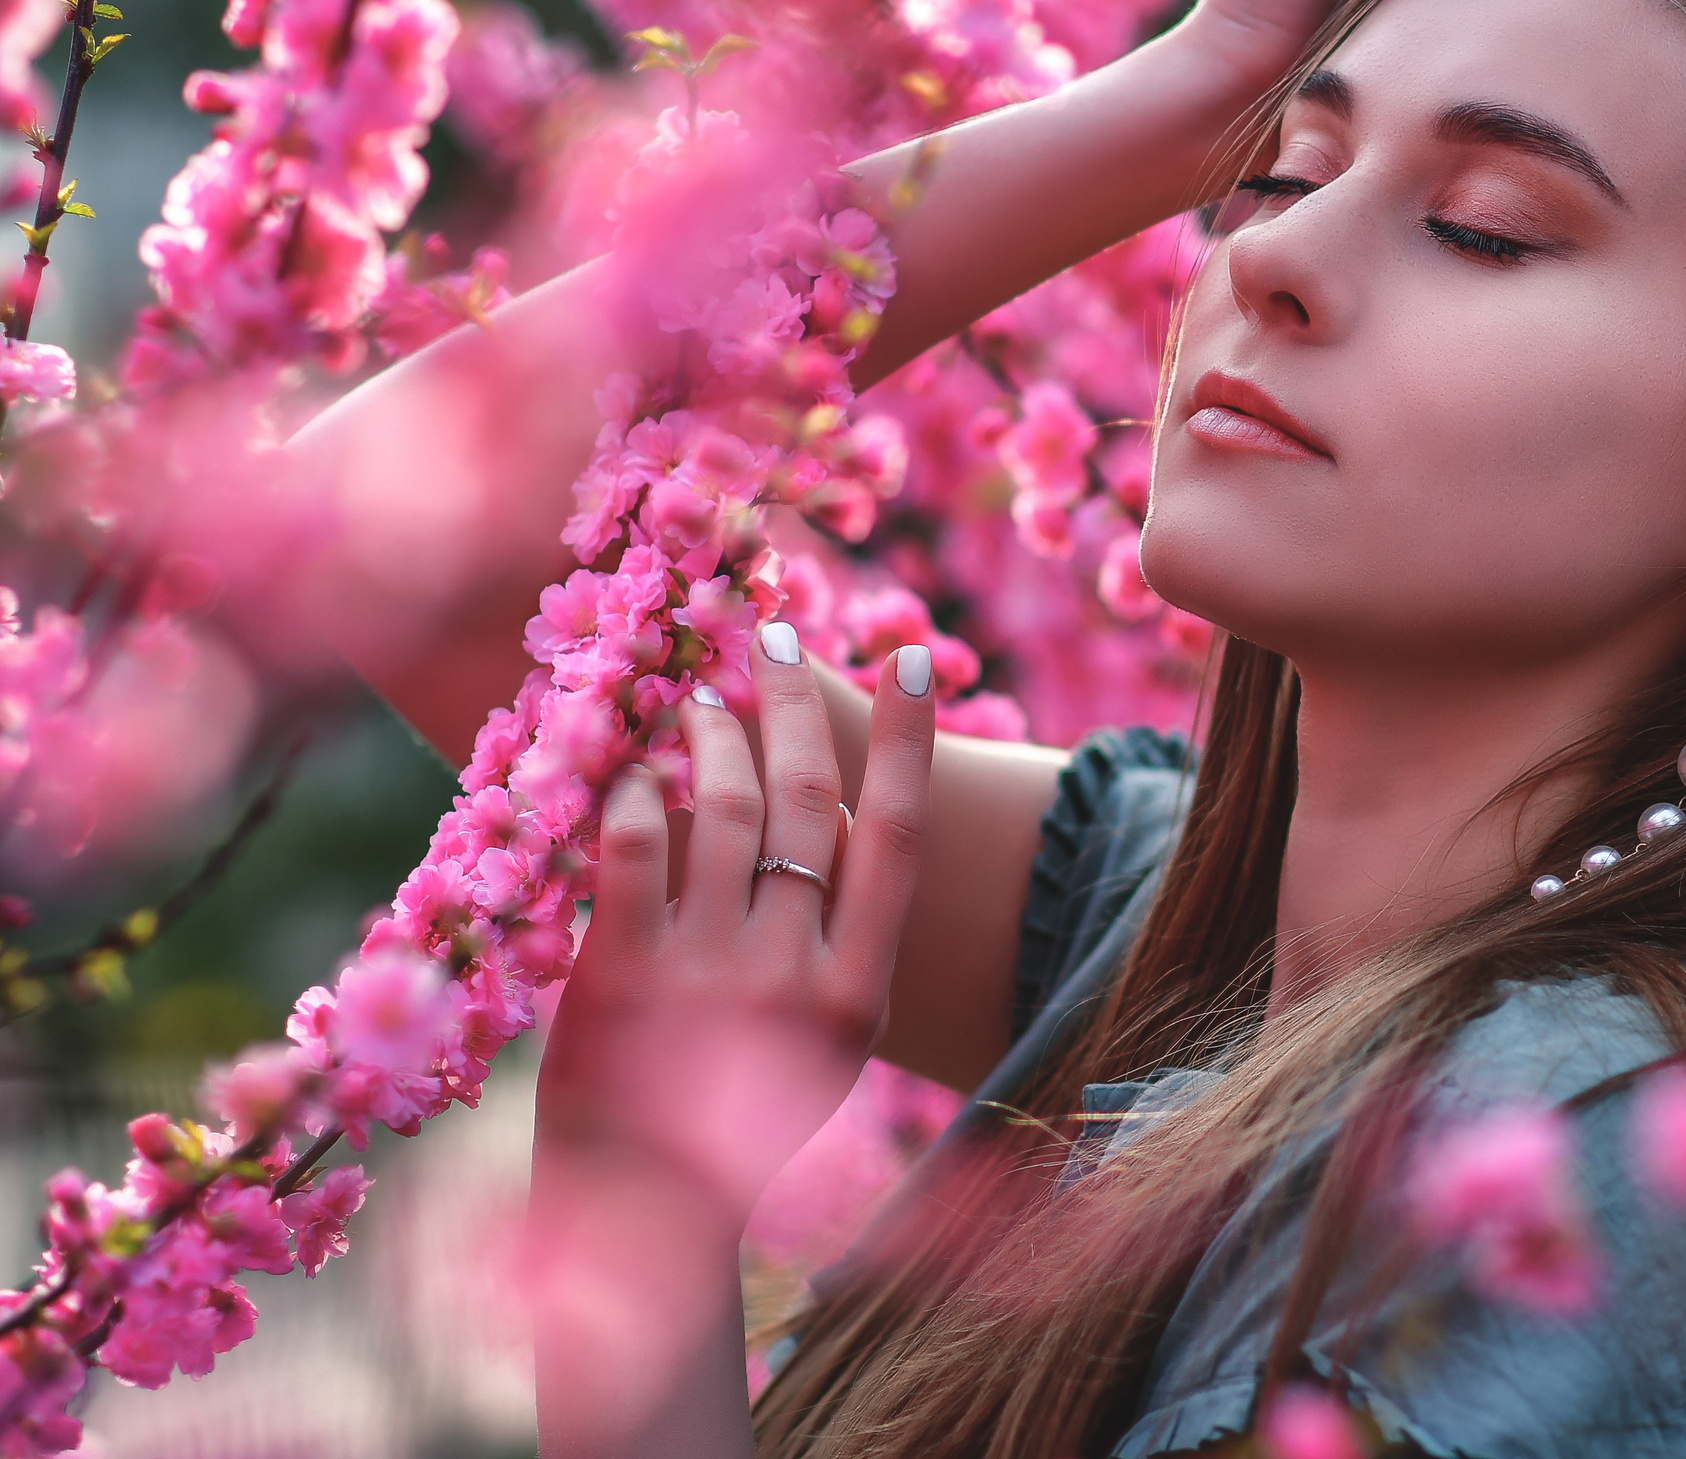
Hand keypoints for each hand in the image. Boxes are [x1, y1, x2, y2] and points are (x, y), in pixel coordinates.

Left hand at [532, 626, 935, 1238]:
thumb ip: (837, 939)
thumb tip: (830, 816)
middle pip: (811, 798)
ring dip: (713, 733)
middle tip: (773, 636)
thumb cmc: (737, 1115)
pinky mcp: (623, 970)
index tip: (906, 662)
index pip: (897, 833)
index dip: (907, 739)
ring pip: (726, 805)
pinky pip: (638, 843)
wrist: (640, 1204)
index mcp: (859, 991)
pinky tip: (636, 768)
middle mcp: (795, 973)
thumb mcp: (826, 1040)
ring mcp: (709, 970)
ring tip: (700, 699)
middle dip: (793, 702)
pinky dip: (639, 791)